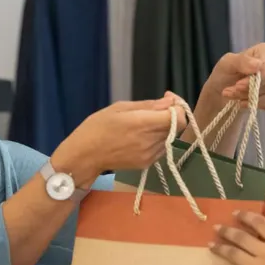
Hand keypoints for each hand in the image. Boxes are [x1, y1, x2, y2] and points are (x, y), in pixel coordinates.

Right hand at [54, 96, 187, 181]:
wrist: (84, 156)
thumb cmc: (97, 127)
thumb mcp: (120, 107)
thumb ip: (149, 105)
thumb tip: (170, 101)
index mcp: (143, 124)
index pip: (179, 118)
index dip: (179, 107)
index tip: (168, 100)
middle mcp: (150, 141)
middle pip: (177, 128)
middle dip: (172, 116)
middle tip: (157, 108)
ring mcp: (150, 155)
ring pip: (170, 138)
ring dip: (164, 128)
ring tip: (145, 123)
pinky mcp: (147, 164)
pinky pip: (161, 148)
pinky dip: (157, 139)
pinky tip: (141, 136)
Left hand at [208, 43, 264, 112]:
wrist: (224, 92)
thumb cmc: (226, 75)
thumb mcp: (227, 64)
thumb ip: (241, 62)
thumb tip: (258, 65)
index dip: (256, 81)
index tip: (238, 86)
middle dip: (251, 92)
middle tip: (233, 93)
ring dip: (258, 101)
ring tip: (239, 99)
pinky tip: (254, 104)